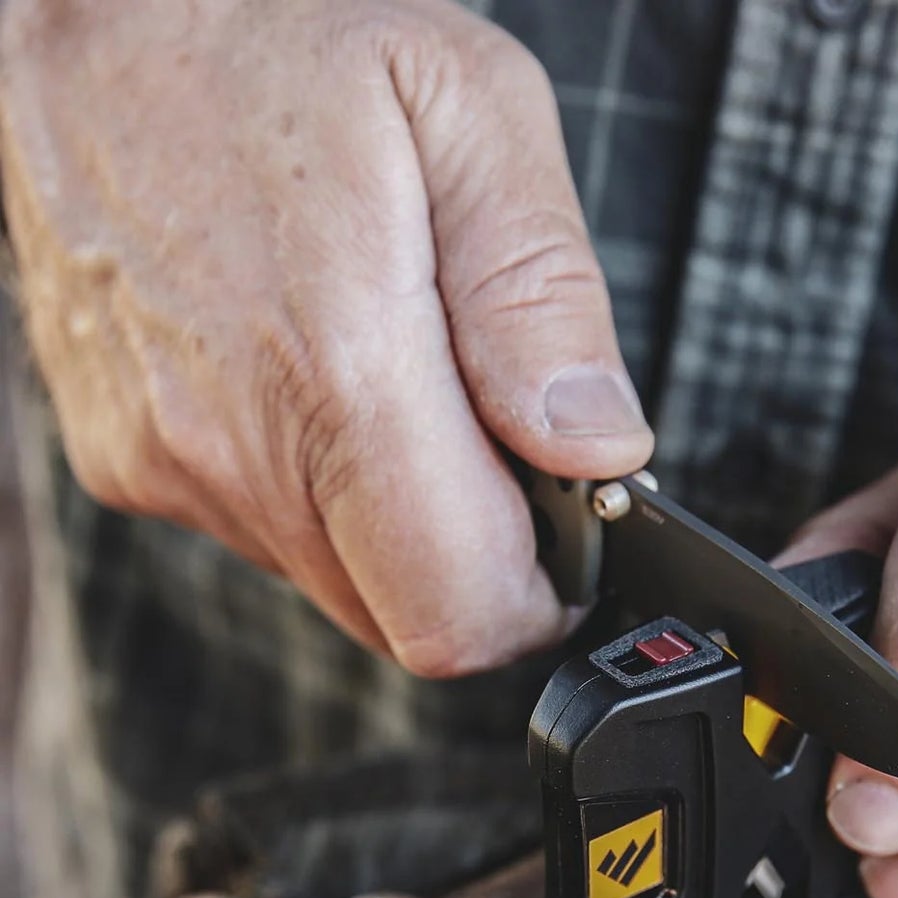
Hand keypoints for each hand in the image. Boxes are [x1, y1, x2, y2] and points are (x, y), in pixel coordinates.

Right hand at [0, 0, 651, 672]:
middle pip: (407, 619)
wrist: (84, 7)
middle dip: (481, 562)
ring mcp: (168, 464)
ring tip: (402, 376)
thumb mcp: (469, 112)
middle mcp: (234, 448)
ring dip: (403, 521)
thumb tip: (596, 446)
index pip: (462, 614)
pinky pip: (270, 532)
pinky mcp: (128, 460)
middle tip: (498, 442)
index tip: (571, 533)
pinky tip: (322, 378)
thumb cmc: (274, 32)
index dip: (541, 599)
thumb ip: (544, 299)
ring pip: (342, 583)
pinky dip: (325, 490)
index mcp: (337, 373)